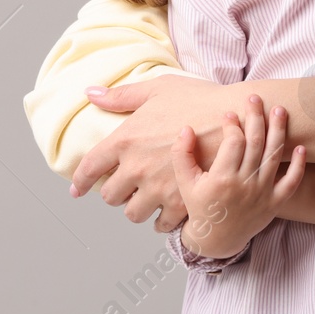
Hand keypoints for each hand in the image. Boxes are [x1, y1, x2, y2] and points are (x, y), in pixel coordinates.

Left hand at [68, 74, 229, 232]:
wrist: (238, 120)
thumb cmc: (198, 99)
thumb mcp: (156, 89)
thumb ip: (121, 96)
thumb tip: (91, 94)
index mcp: (125, 140)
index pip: (90, 168)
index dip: (80, 182)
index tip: (76, 190)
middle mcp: (137, 168)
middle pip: (110, 196)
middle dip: (115, 192)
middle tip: (124, 187)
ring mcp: (159, 188)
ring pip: (134, 214)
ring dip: (136, 208)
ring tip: (145, 199)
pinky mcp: (182, 202)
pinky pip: (162, 224)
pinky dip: (161, 220)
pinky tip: (166, 211)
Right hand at [173, 95, 305, 257]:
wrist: (217, 238)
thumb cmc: (200, 206)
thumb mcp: (185, 182)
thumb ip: (181, 154)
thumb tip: (186, 129)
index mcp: (222, 179)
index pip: (233, 142)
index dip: (232, 125)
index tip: (229, 114)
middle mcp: (245, 185)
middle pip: (256, 143)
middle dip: (256, 117)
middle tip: (255, 98)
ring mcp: (262, 194)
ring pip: (274, 156)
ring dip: (279, 131)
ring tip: (280, 110)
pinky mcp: (275, 203)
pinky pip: (292, 182)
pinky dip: (298, 165)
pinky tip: (301, 146)